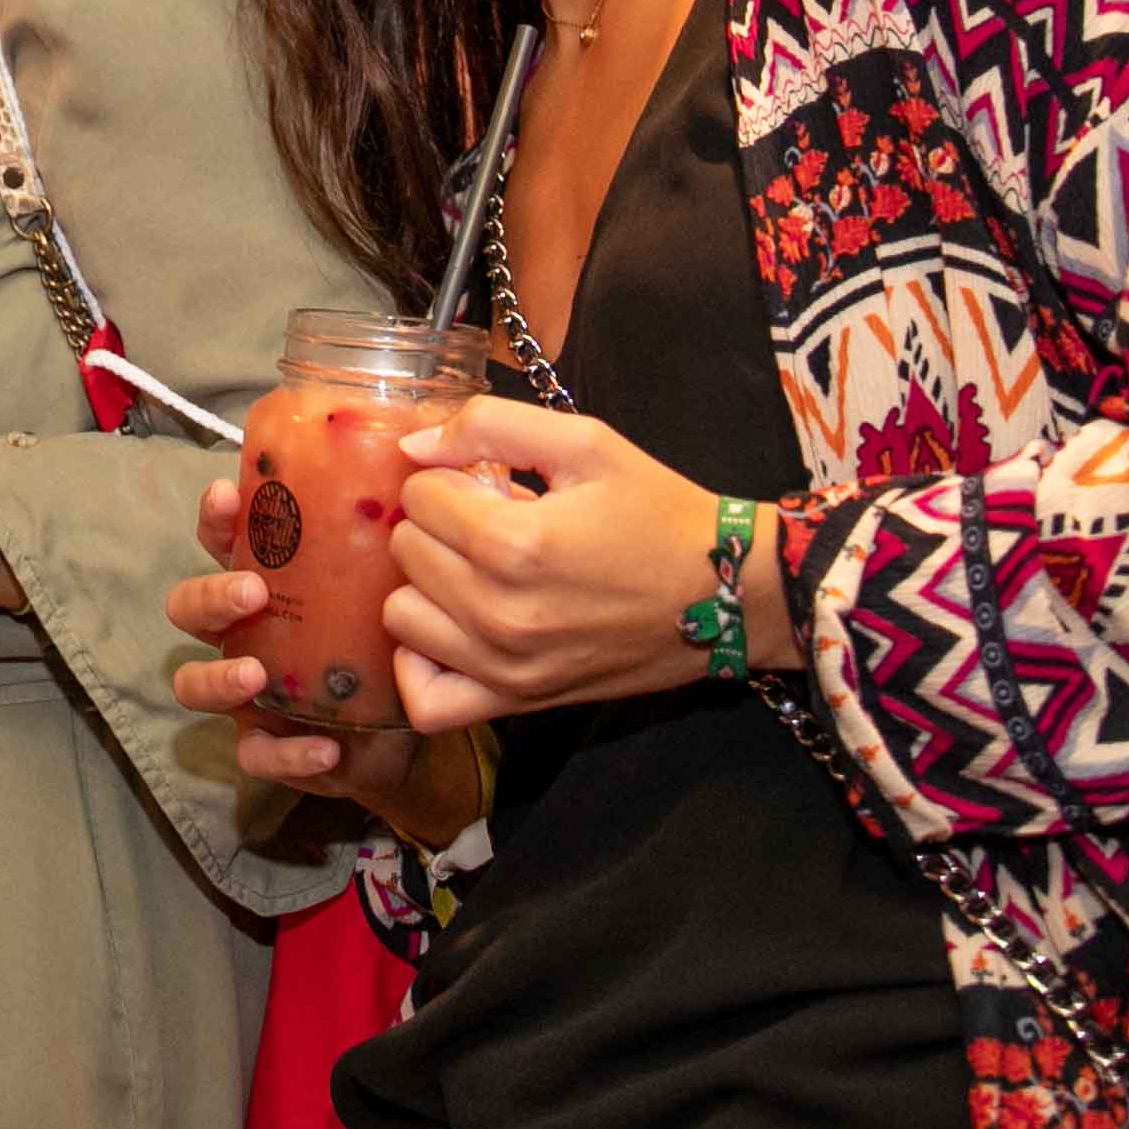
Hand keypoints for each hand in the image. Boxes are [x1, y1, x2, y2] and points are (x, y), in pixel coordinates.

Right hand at [166, 476, 490, 840]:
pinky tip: (324, 748)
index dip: (214, 517)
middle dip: (211, 595)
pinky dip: (286, 754)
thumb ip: (401, 530)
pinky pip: (255, 755)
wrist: (415, 724)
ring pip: (192, 681)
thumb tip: (429, 452)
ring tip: (256, 675)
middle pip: (188, 606)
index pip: (222, 539)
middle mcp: (246, 632)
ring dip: (218, 676)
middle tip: (253, 591)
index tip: (225, 495)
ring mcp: (248, 691)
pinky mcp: (269, 745)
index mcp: (270, 580)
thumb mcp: (397, 580)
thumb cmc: (395, 634)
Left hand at [381, 397, 790, 734]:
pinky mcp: (517, 702)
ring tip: (476, 572)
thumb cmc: (659, 512)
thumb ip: (490, 425)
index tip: (493, 484)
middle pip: (406, 551)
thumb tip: (414, 445)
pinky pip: (426, 699)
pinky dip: (424, 665)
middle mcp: (498, 613)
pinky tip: (453, 632)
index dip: (452, 477)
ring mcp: (504, 667)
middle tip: (494, 523)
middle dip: (440, 525)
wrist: (726, 594)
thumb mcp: (586, 443)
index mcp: (514, 542)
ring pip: (401, 616)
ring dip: (428, 586)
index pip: (418, 495)